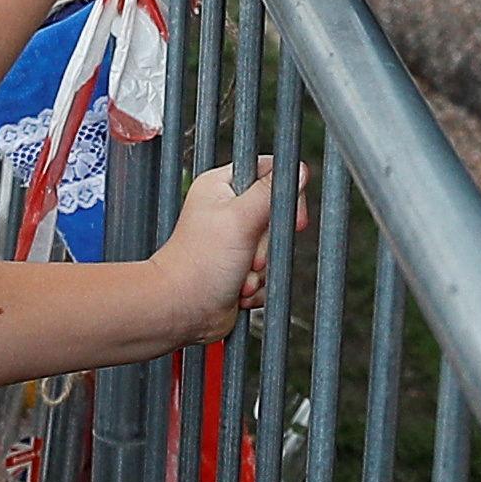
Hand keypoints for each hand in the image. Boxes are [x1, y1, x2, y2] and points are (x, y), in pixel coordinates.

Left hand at [149, 159, 283, 347]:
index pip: (269, 173)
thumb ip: (270, 192)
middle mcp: (228, 210)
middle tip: (252, 255)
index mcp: (221, 186)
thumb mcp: (241, 219)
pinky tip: (240, 288)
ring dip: (263, 268)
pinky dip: (259, 284)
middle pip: (276, 214)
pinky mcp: (240, 266)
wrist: (182, 310)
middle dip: (268, 244)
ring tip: (241, 274)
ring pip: (274, 247)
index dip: (283, 195)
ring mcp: (235, 240)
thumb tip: (298, 171)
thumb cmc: (200, 263)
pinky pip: (268, 271)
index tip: (290, 219)